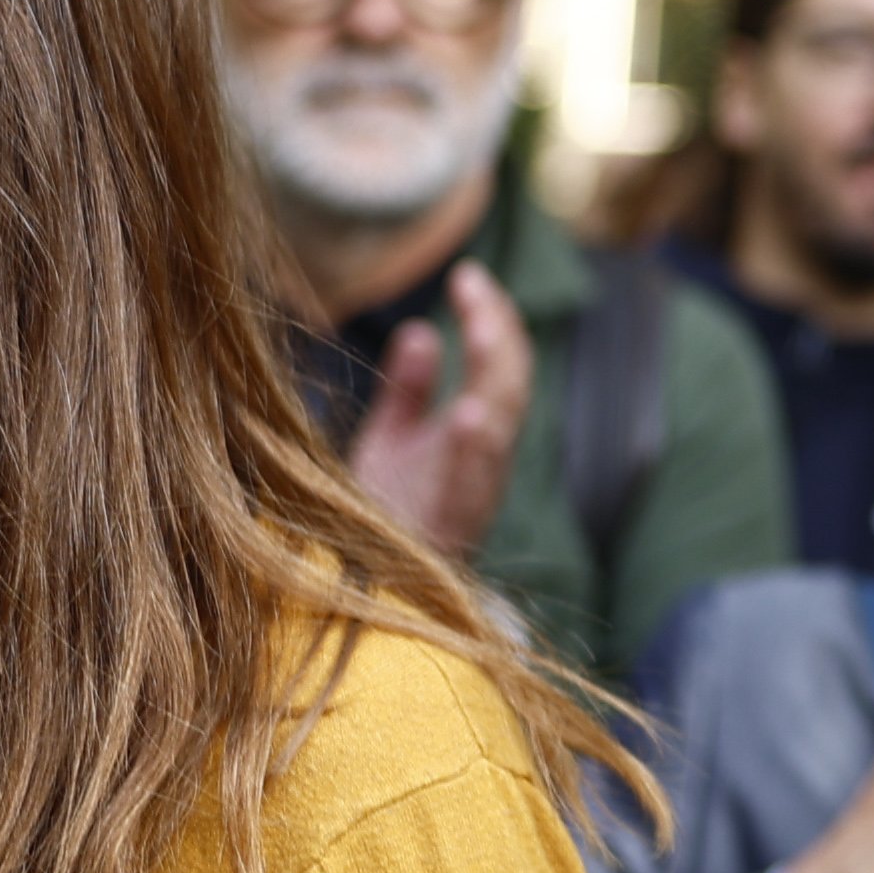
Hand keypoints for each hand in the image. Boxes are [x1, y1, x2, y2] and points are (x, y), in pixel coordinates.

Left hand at [348, 262, 526, 556]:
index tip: (466, 275)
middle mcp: (483, 465)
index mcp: (477, 440)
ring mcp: (470, 497)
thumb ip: (409, 393)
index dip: (491, 320)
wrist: (363, 598)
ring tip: (483, 327)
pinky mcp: (448, 532)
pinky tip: (467, 414)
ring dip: (494, 376)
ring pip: (500, 429)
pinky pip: (471, 487)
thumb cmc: (378, 523)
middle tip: (472, 283)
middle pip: (510, 388)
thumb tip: (419, 330)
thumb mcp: (390, 445)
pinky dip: (473, 449)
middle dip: (498, 333)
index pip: (501, 368)